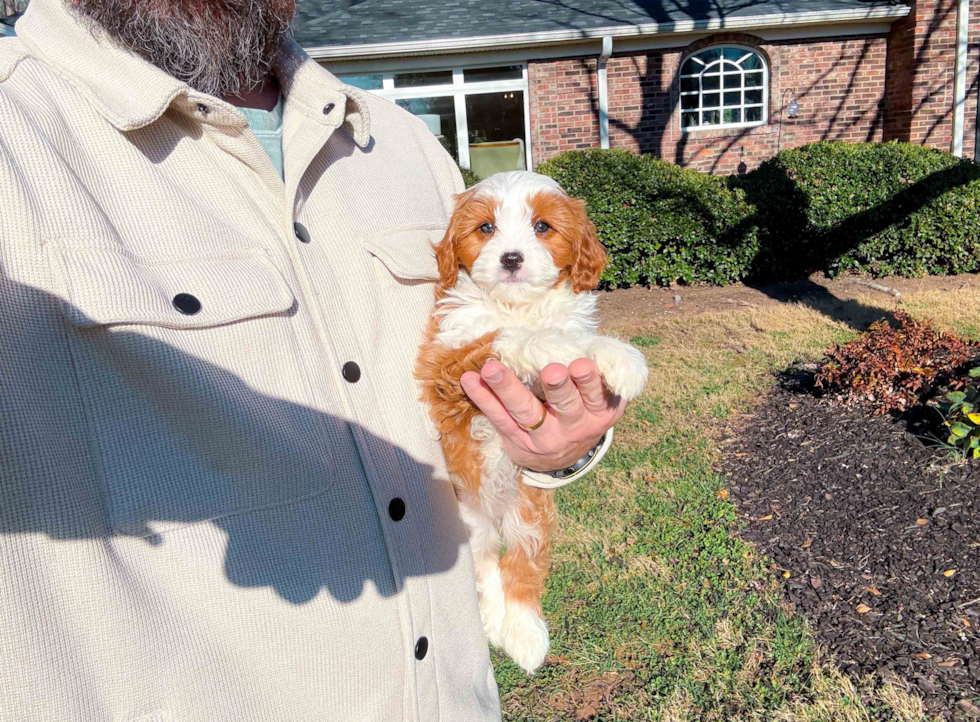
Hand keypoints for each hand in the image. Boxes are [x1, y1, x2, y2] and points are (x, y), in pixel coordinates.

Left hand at [460, 358, 625, 471]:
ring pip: (526, 412)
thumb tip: (579, 342)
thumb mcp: (599, 398)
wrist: (565, 457)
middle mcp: (574, 427)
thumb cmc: (583, 409)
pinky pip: (500, 419)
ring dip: (508, 388)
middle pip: (566, 406)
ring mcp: (544, 437)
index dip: (589, 381)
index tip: (581, 364)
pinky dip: (483, 398)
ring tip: (492, 369)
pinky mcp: (518, 441)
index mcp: (599, 413)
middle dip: (558, 387)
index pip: (596, 396)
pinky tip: (470, 380)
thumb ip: (595, 376)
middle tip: (551, 371)